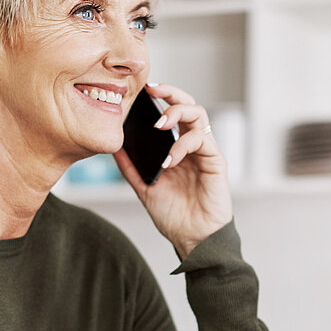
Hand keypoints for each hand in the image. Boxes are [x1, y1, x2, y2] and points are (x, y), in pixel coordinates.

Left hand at [113, 83, 232, 258]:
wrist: (193, 239)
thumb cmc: (174, 215)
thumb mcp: (144, 188)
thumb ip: (131, 167)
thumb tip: (113, 147)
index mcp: (178, 148)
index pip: (173, 112)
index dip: (161, 97)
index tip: (142, 91)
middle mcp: (194, 145)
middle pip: (189, 105)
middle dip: (171, 93)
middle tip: (152, 90)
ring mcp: (206, 152)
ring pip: (199, 115)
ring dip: (177, 113)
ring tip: (159, 124)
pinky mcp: (216, 162)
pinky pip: (202, 140)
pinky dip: (183, 144)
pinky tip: (169, 159)